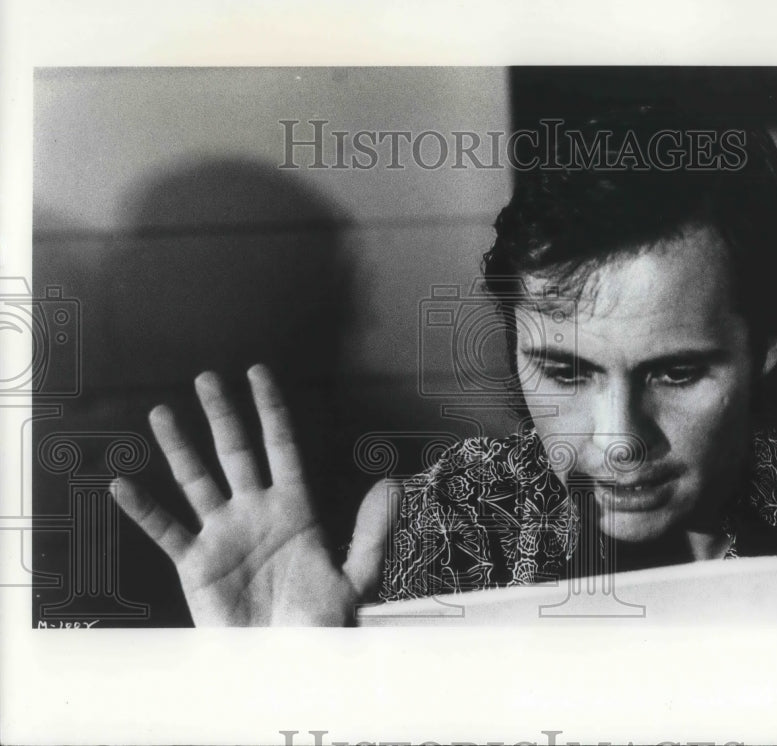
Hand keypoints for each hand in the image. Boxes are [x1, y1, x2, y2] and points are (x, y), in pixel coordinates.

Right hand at [111, 364, 395, 625]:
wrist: (285, 665)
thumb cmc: (322, 625)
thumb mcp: (355, 578)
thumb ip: (370, 532)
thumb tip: (391, 483)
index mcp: (295, 508)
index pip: (281, 446)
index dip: (270, 409)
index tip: (259, 373)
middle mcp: (255, 512)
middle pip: (236, 452)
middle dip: (222, 414)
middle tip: (206, 377)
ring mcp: (223, 534)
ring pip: (196, 480)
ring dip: (179, 447)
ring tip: (161, 412)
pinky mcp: (196, 563)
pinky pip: (166, 530)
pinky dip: (144, 509)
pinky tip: (123, 484)